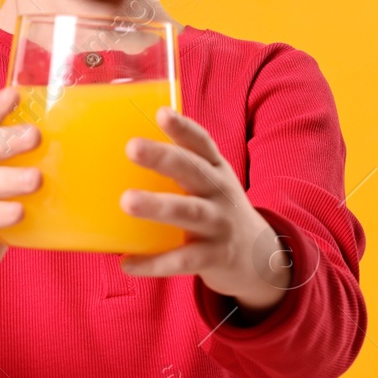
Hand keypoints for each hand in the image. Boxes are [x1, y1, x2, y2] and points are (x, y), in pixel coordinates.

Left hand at [119, 106, 291, 316]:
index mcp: (216, 170)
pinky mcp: (215, 257)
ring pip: (188, 212)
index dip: (183, 127)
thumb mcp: (209, 184)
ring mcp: (219, 224)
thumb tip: (118, 156)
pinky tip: (127, 264)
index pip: (201, 143)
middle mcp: (220, 192)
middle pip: (193, 170)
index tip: (162, 113)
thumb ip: (178, 170)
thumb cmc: (217, 211)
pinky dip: (154, 263)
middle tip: (132, 147)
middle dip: (163, 157)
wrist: (259, 257)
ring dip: (157, 206)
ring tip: (127, 201)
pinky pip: (183, 260)